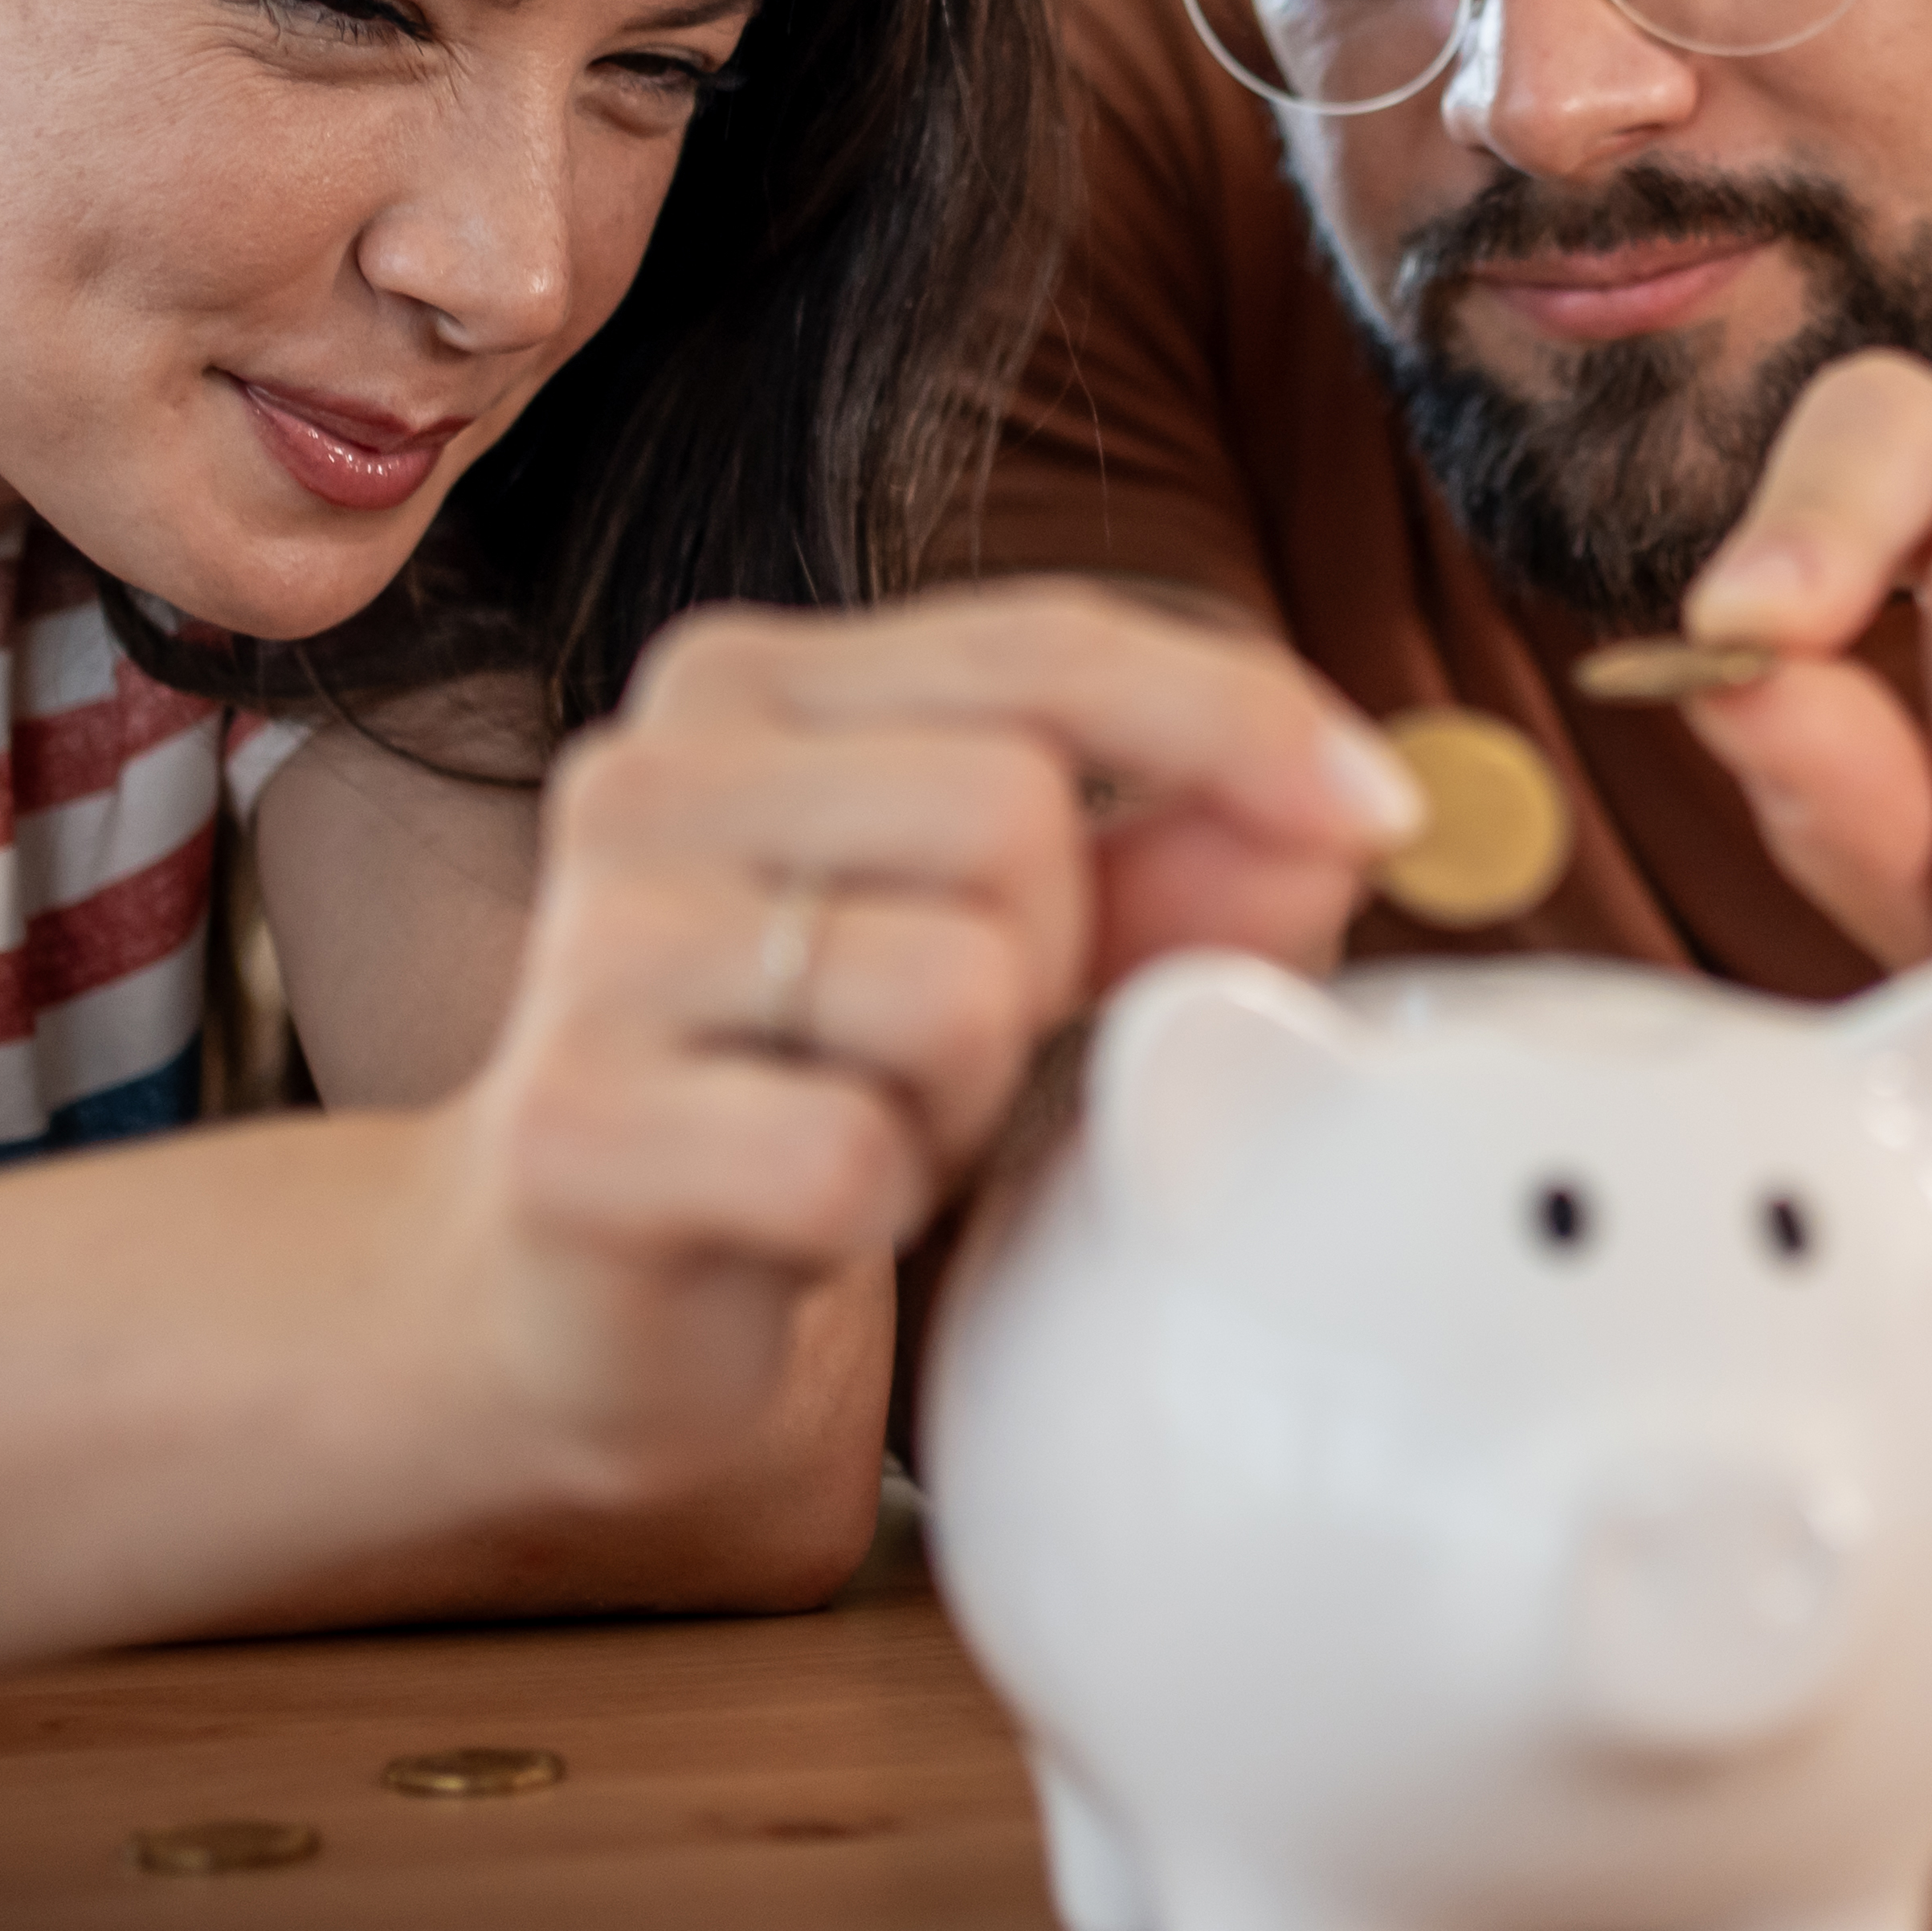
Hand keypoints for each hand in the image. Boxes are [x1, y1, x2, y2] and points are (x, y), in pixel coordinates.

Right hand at [423, 584, 1423, 1495]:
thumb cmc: (797, 1074)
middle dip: (1051, 955)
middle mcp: (648, 778)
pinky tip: (796, 1209)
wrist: (554, 1286)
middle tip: (951, 1043)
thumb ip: (1175, 861)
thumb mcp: (1005, 937)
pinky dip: (875, 1204)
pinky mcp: (578, 1131)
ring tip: (870, 1114)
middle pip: (1014, 811)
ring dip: (962, 1090)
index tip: (1377, 806)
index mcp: (746, 684)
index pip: (1047, 644)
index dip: (1239, 717)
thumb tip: (1349, 816)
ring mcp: (594, 952)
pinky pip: (855, 1156)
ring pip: (954, 981)